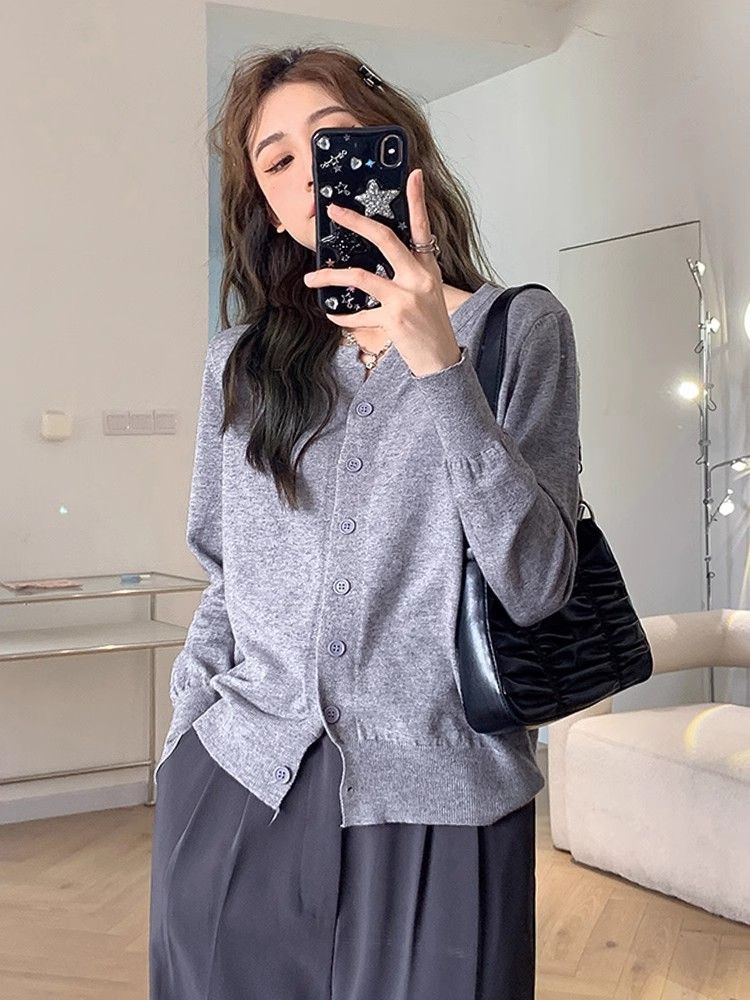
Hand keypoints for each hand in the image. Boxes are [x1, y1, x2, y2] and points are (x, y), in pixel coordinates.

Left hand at [302, 168, 461, 376]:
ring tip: (312, 277)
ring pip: (360, 276)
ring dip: (330, 275)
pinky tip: (331, 313)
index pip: (423, 227)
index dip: (418, 200)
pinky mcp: (393, 318)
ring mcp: (405, 298)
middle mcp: (418, 278)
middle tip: (335, 211)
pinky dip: (342, 315)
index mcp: (427, 268)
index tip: (413, 175)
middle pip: (385, 239)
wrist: (441, 360)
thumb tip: (377, 262)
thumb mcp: (427, 293)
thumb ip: (408, 274)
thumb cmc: (431, 327)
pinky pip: (358, 313)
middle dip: (356, 221)